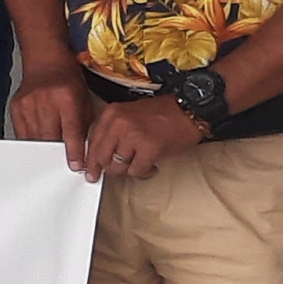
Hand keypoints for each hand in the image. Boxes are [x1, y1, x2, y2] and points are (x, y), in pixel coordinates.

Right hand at [11, 70, 92, 168]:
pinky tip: (40, 138)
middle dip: (57, 152)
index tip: (76, 165)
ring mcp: (28, 104)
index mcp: (66, 97)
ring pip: (35, 138)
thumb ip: (83, 125)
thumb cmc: (68, 79)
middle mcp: (45, 100)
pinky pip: (23, 132)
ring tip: (52, 149)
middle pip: (49, 138)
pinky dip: (32, 139)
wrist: (46, 61)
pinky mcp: (16, 107)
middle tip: (63, 160)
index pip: (71, 132)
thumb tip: (82, 149)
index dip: (74, 152)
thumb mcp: (84, 100)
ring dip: (44, 147)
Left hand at [82, 97, 201, 183]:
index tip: (91, 171)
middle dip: (110, 169)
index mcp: (112, 114)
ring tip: (141, 164)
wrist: (191, 110)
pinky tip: (152, 166)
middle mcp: (119, 124)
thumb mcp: (130, 114)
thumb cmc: (164, 114)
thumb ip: (113, 131)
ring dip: (129, 171)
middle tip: (121, 171)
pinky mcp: (149, 149)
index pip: (92, 143)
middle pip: (102, 158)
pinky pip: (137, 171)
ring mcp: (133, 136)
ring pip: (118, 167)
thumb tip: (101, 156)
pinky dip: (144, 173)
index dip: (91, 161)